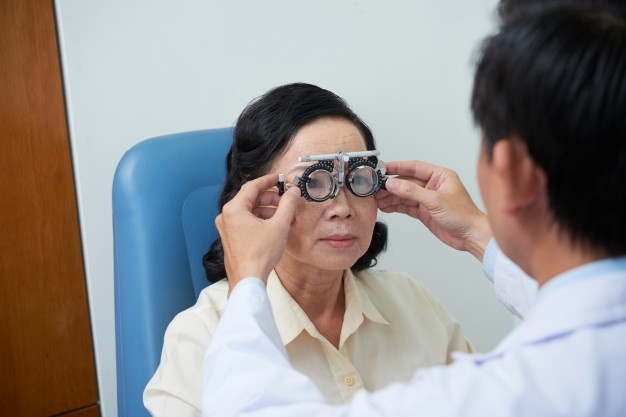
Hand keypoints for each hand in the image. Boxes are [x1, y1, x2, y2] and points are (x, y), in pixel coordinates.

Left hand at [215, 173, 300, 291]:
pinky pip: (246, 222)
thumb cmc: (259, 255)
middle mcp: (226, 217)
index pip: (252, 186)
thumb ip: (288, 205)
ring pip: (249, 211)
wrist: (248, 280)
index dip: (268, 180)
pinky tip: (274, 226)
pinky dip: (260, 220)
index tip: (279, 178)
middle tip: (286, 200)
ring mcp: (227, 228)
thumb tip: (293, 192)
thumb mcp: (279, 225)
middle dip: (270, 198)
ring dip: (267, 210)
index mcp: (234, 209)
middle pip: (250, 199)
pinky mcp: (231, 238)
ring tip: (283, 215)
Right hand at [376, 160, 491, 260]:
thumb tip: (393, 183)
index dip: (398, 167)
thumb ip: (412, 191)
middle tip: (376, 188)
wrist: (471, 236)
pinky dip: (396, 206)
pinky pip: (406, 206)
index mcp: (440, 176)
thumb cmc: (463, 215)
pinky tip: (386, 207)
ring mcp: (428, 199)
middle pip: (407, 181)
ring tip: (377, 200)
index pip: (414, 167)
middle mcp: (433, 185)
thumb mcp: (435, 200)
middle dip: (391, 185)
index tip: (383, 168)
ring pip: (404, 195)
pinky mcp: (424, 212)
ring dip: (391, 197)